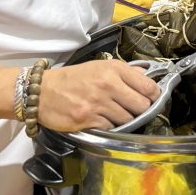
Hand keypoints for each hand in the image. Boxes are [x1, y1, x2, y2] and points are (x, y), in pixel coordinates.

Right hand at [39, 60, 160, 130]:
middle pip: (141, 105)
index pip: (148, 86)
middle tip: (135, 110)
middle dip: (141, 110)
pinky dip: (110, 126)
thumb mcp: (100, 66)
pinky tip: (103, 120)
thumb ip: (125, 72)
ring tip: (116, 114)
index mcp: (114, 69)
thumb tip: (147, 77)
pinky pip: (111, 128)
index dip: (154, 95)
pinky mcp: (87, 120)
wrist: (42, 91)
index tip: (152, 99)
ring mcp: (97, 104)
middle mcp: (108, 85)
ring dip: (125, 119)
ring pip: (127, 119)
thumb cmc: (74, 78)